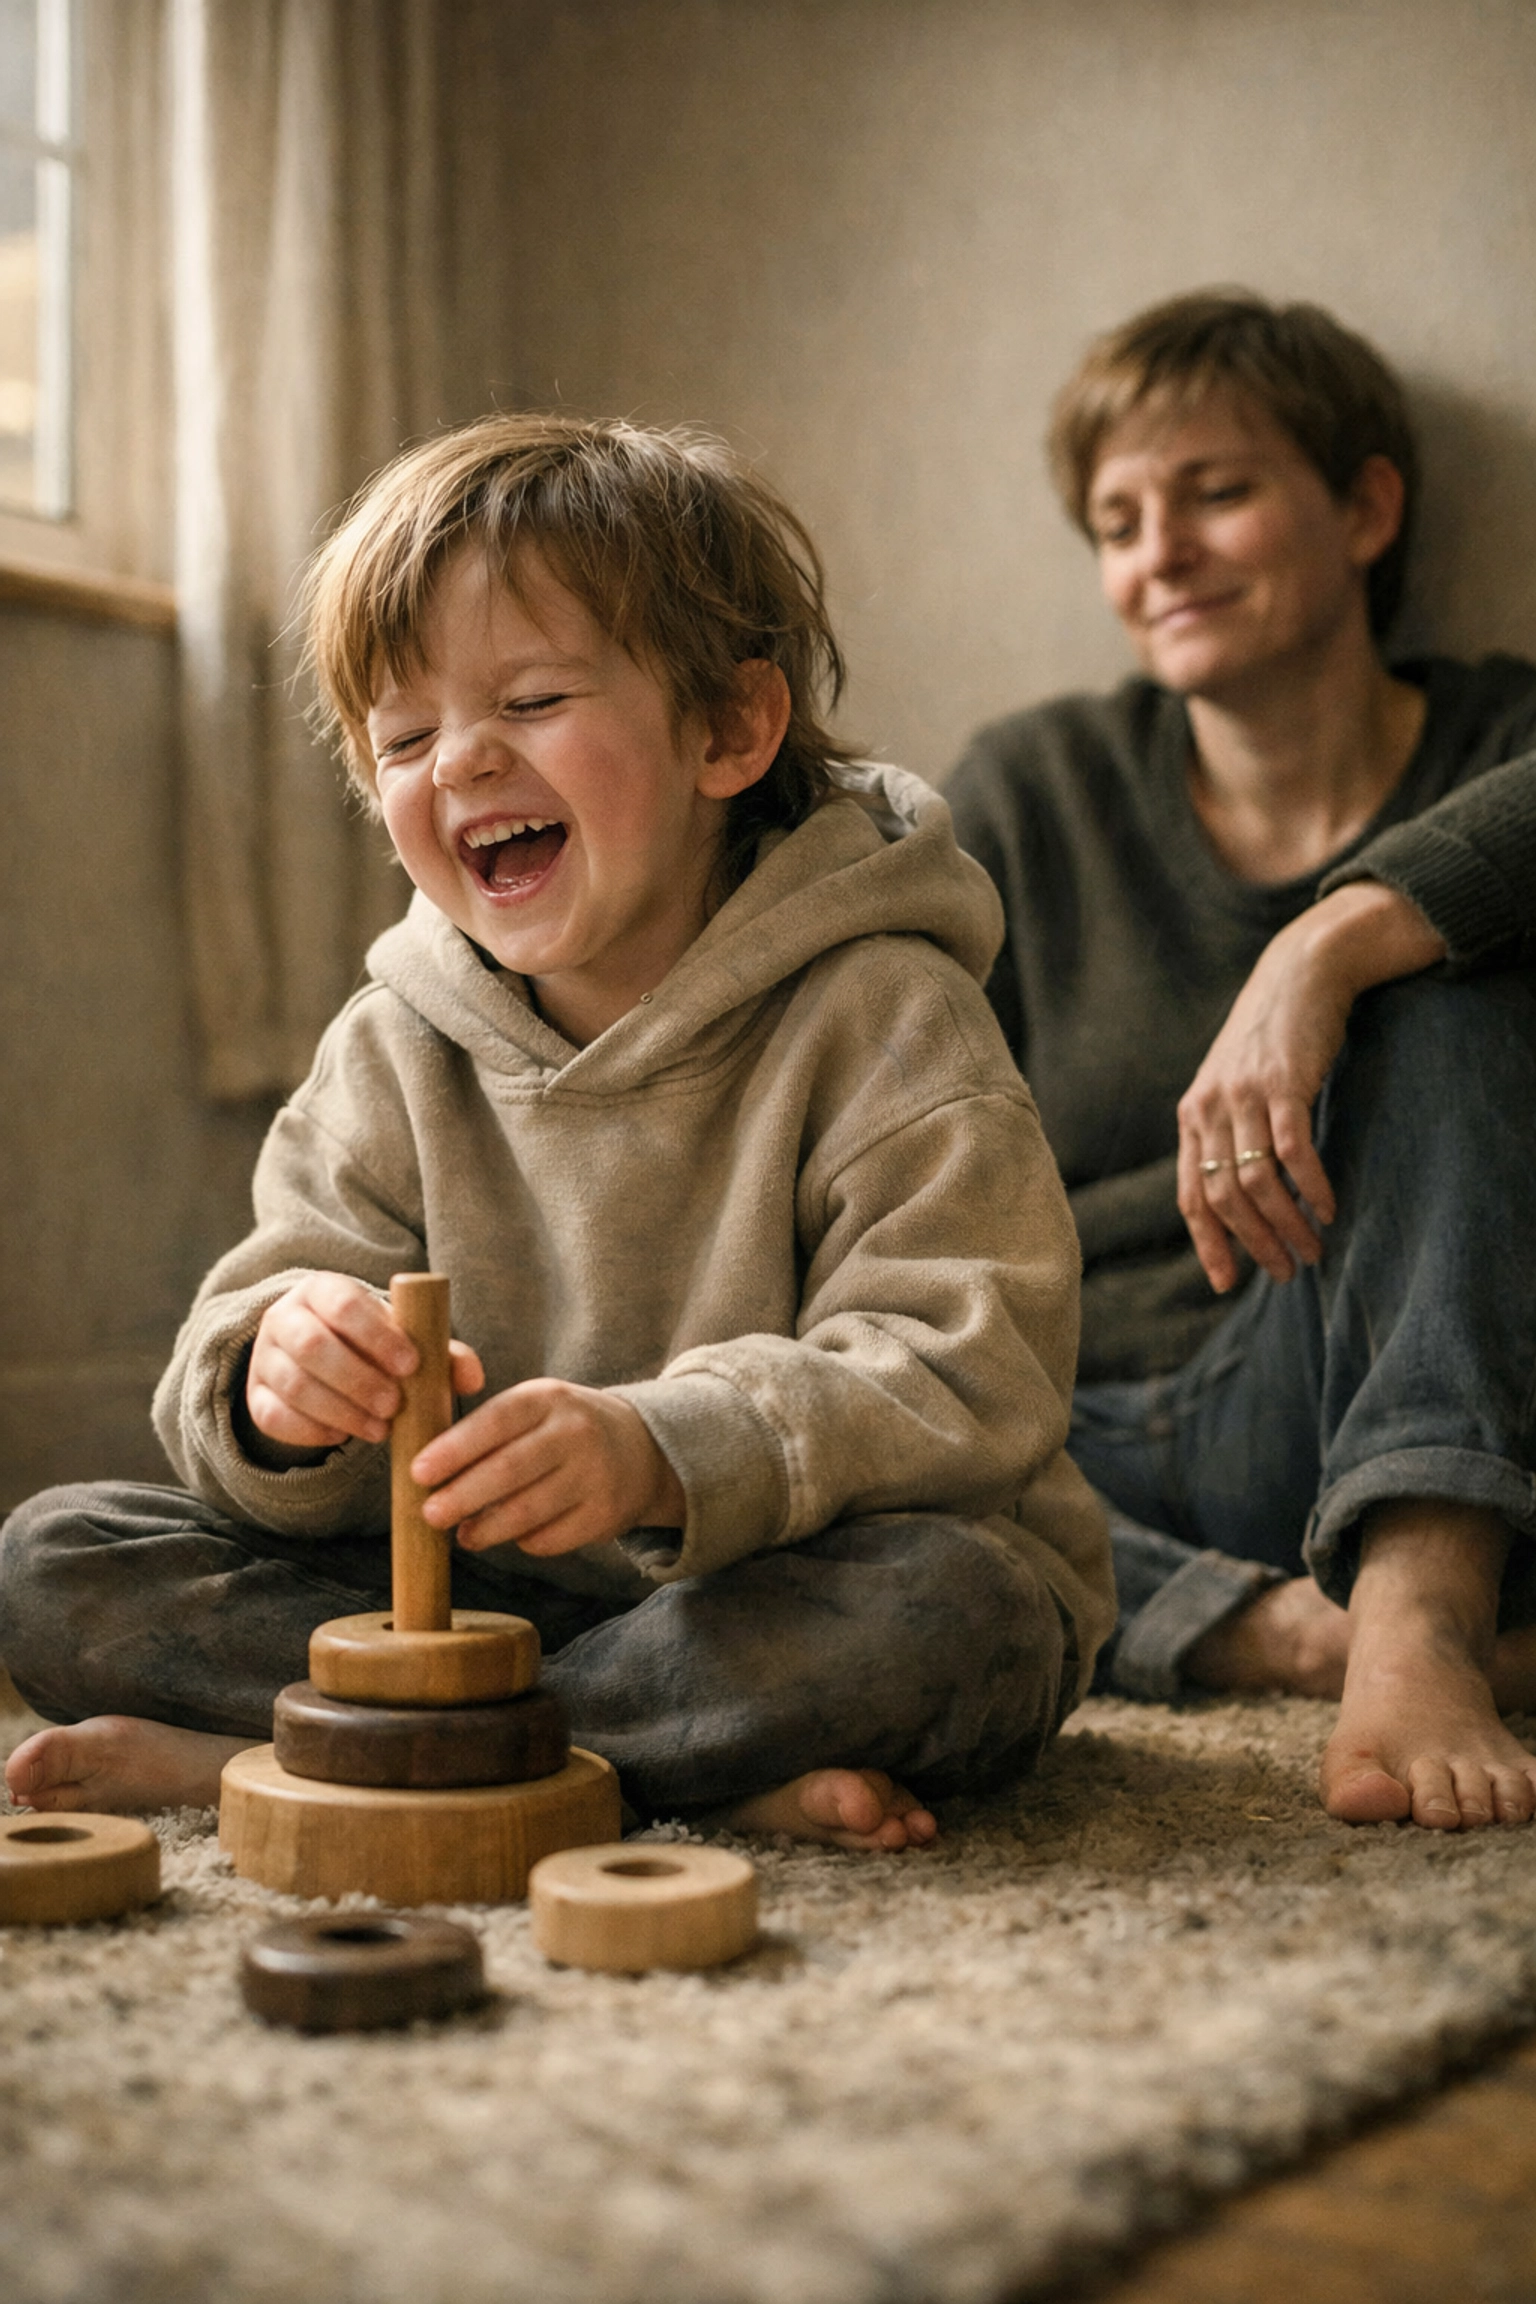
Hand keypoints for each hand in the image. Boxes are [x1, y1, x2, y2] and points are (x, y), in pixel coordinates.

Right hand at [246, 1274, 484, 1449]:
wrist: (319, 1357)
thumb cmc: (372, 1344)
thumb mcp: (403, 1339)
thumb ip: (441, 1353)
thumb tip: (474, 1379)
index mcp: (323, 1289)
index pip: (342, 1303)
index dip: (376, 1335)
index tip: (410, 1365)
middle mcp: (285, 1317)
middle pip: (311, 1346)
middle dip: (357, 1380)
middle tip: (394, 1406)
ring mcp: (265, 1357)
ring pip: (294, 1384)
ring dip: (341, 1410)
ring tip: (379, 1429)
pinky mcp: (255, 1396)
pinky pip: (273, 1416)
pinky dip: (311, 1430)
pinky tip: (342, 1434)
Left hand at [411, 1379, 686, 1557]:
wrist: (641, 1447)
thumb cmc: (563, 1428)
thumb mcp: (534, 1406)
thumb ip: (486, 1426)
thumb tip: (425, 1468)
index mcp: (547, 1398)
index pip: (494, 1422)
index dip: (453, 1450)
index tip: (418, 1473)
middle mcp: (575, 1432)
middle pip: (508, 1470)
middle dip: (461, 1496)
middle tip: (430, 1514)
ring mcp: (594, 1475)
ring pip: (526, 1511)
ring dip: (486, 1529)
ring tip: (464, 1535)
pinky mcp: (604, 1514)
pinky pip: (549, 1538)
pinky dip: (522, 1542)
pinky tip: (511, 1537)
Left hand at [1177, 883, 1444, 1291]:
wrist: (1298, 975)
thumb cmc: (1270, 1041)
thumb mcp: (1233, 1087)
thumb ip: (1228, 1136)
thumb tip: (1239, 1200)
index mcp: (1193, 1117)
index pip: (1192, 1196)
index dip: (1209, 1243)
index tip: (1227, 1283)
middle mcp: (1210, 1109)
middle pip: (1225, 1197)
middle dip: (1253, 1244)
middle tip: (1284, 1273)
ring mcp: (1245, 1095)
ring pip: (1257, 1181)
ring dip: (1287, 1224)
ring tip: (1312, 1249)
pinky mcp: (1283, 1083)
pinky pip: (1293, 1150)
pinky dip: (1312, 1187)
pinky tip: (1329, 1208)